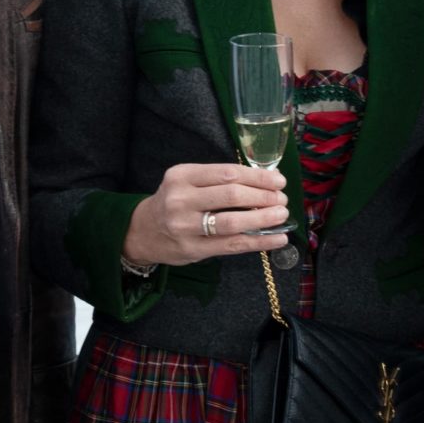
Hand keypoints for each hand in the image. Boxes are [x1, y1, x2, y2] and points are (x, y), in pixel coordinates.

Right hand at [122, 163, 289, 267]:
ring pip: (233, 221)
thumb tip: (265, 182)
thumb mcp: (186, 182)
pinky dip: (259, 241)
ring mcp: (185, 226)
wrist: (141, 232)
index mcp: (181, 176)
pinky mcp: (193, 249)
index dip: (258, 177)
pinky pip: (233, 245)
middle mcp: (181, 199)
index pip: (227, 172)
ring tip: (282, 216)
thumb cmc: (172, 203)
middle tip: (281, 199)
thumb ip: (217, 181)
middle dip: (264, 196)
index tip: (278, 180)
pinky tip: (278, 238)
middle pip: (232, 194)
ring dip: (264, 218)